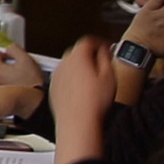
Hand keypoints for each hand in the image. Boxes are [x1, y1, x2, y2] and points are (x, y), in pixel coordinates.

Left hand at [45, 36, 120, 161]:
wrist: (77, 122)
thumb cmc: (94, 101)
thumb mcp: (109, 75)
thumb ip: (106, 57)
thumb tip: (103, 51)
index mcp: (77, 56)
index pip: (87, 41)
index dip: (99, 43)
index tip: (105, 48)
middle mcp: (63, 64)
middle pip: (76, 52)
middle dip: (89, 56)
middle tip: (101, 65)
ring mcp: (56, 76)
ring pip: (69, 66)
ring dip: (80, 69)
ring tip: (93, 82)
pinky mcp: (53, 89)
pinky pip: (64, 79)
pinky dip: (72, 81)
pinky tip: (83, 92)